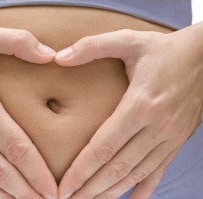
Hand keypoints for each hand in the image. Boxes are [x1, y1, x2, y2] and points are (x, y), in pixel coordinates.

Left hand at [55, 22, 202, 198]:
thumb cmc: (162, 50)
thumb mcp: (128, 40)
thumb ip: (92, 46)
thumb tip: (59, 57)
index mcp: (140, 105)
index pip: (103, 147)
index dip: (81, 170)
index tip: (63, 187)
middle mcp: (155, 128)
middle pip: (117, 168)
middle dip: (90, 189)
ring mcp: (168, 138)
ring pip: (135, 175)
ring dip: (111, 193)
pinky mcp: (176, 142)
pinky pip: (158, 172)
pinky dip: (143, 190)